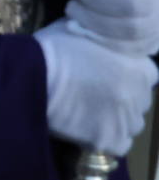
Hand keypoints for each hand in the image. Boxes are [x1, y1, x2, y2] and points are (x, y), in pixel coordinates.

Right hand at [35, 22, 157, 155]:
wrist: (32, 74)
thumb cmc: (55, 48)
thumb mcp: (88, 33)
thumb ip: (106, 42)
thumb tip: (105, 42)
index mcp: (141, 67)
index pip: (147, 77)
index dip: (127, 76)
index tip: (108, 76)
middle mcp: (140, 95)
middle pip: (139, 102)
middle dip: (122, 99)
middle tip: (96, 94)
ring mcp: (126, 120)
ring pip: (131, 126)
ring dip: (116, 121)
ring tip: (91, 115)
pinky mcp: (108, 140)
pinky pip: (118, 146)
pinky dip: (106, 140)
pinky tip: (88, 130)